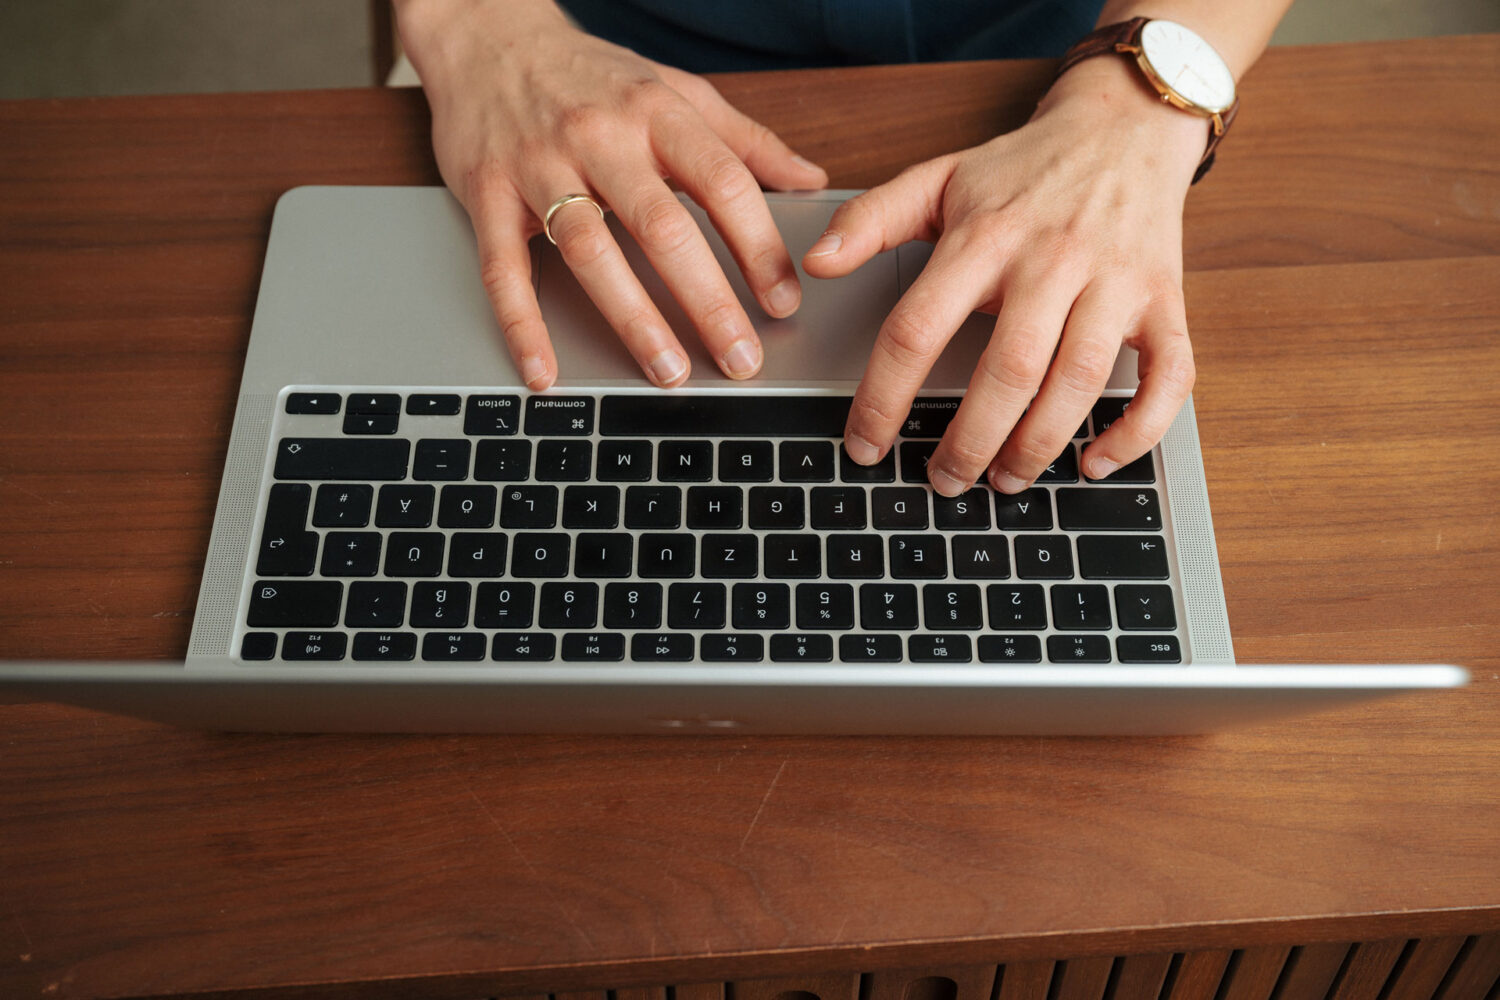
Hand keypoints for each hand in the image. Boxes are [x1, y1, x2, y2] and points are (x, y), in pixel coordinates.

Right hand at [395, 0, 826, 388]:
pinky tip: (544, 370)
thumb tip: (811, 181)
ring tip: (668, 371)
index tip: (782, 301)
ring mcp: (539, 166)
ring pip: (590, 250)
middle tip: (741, 358)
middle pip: (663, 227)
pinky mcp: (486, 194)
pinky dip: (522, 325)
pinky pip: (504, 268)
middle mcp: (600, 137)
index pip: (722, 184)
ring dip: (632, 319)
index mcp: (656, 113)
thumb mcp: (675, 90)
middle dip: (709, 301)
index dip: (758, 246)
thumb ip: (744, 141)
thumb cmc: (589, 73)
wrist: (488, 34)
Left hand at [803, 57, 1205, 494]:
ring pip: (1080, 381)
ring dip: (1039, 445)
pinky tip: (1096, 462)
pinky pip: (1168, 377)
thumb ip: (872, 218)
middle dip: (969, 441)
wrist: (1126, 126)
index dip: (884, 397)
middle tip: (943, 481)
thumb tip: (815, 261)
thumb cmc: (1026, 166)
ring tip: (1005, 480)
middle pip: (1007, 369)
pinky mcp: (1165, 302)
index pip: (919, 328)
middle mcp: (1053, 259)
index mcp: (987, 236)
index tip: (866, 445)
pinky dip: (1136, 430)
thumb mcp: (940, 177)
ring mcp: (1116, 282)